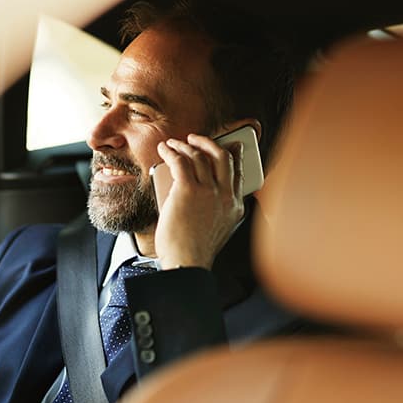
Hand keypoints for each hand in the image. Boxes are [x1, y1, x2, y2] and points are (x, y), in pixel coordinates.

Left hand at [154, 134, 244, 269]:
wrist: (186, 263)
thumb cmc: (194, 252)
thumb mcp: (218, 230)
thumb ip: (216, 210)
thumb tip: (200, 192)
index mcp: (235, 206)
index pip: (238, 172)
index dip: (233, 154)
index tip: (229, 145)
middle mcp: (225, 195)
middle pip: (222, 156)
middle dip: (208, 142)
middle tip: (196, 139)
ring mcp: (208, 191)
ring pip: (199, 156)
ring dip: (184, 145)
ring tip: (173, 144)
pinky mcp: (188, 190)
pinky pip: (180, 161)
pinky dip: (171, 151)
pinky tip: (164, 149)